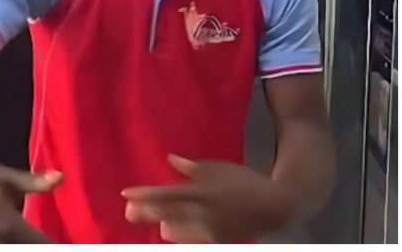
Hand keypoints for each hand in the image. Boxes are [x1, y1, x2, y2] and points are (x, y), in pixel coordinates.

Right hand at [0, 163, 61, 242]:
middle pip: (28, 251)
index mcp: (11, 227)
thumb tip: (62, 178)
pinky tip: (1, 238)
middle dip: (34, 245)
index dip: (54, 244)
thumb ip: (32, 182)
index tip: (61, 240)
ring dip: (19, 245)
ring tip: (19, 237)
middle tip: (36, 238)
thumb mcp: (1, 176)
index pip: (44, 246)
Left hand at [121, 154, 295, 242]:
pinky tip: (170, 228)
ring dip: (163, 224)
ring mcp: (209, 231)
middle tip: (130, 212)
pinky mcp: (215, 242)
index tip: (126, 194)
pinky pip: (190, 239)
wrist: (275, 206)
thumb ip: (190, 168)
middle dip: (145, 214)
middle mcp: (202, 213)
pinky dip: (179, 233)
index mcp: (201, 192)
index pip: (166, 194)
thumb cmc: (243, 181)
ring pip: (174, 231)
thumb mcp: (217, 169)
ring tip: (156, 218)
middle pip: (165, 215)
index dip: (144, 195)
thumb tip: (169, 159)